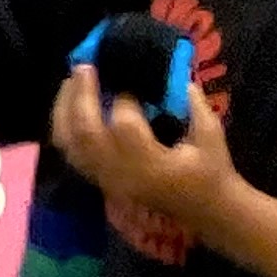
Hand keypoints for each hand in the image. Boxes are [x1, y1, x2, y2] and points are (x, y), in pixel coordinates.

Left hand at [49, 63, 235, 237]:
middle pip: (86, 133)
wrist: (204, 209)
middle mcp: (121, 174)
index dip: (123, 98)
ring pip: (70, 144)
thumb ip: (193, 104)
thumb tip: (174, 72)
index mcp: (151, 165)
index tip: (130, 77)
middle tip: (84, 66)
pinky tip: (70, 103)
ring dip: (64, 109)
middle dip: (81, 96)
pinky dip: (64, 125)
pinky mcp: (99, 179)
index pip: (125, 127)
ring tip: (71, 80)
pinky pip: (70, 152)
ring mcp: (106, 179)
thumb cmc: (211, 171)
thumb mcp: (212, 135)